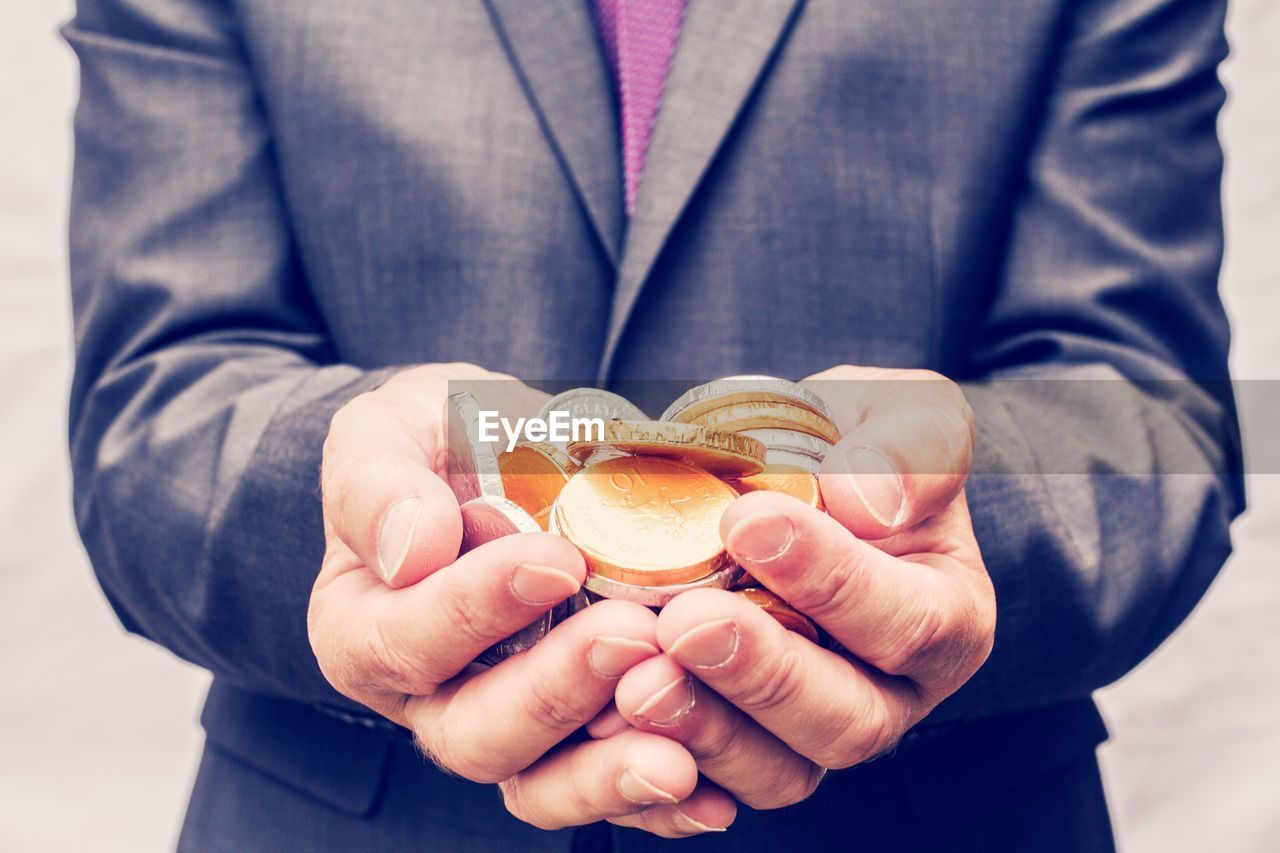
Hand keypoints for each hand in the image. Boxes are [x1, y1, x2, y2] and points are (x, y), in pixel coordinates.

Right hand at [308, 364, 733, 835]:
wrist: (494, 459)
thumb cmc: (431, 442)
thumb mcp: (385, 433)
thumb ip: (379, 485)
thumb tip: (412, 549)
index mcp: (362, 626)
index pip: (403, 640)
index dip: (475, 609)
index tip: (553, 559)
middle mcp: (426, 695)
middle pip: (476, 733)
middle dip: (556, 691)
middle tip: (633, 635)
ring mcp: (502, 724)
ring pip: (540, 782)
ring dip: (608, 770)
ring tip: (678, 751)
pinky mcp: (568, 739)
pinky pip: (602, 785)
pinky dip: (654, 800)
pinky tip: (708, 792)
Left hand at [598, 367, 994, 809]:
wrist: (801, 485)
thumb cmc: (861, 450)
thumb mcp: (906, 418)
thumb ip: (908, 449)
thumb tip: (868, 504)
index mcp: (946, 617)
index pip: (907, 620)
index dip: (832, 580)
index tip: (749, 521)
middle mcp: (893, 694)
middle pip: (847, 720)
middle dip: (762, 674)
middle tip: (685, 620)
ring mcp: (816, 732)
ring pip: (780, 770)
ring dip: (705, 728)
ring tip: (637, 681)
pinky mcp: (749, 750)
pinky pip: (712, 782)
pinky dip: (661, 756)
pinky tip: (605, 716)